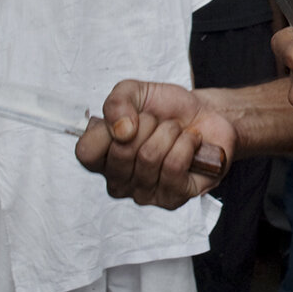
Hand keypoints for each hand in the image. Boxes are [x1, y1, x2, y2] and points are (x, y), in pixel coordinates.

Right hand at [75, 80, 233, 208]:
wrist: (206, 115)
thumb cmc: (166, 109)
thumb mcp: (135, 92)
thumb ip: (117, 102)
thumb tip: (120, 130)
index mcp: (103, 157)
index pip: (86, 153)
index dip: (106, 131)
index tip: (127, 119)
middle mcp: (118, 181)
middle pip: (121, 152)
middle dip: (147, 124)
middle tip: (158, 122)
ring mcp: (144, 193)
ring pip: (149, 157)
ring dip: (169, 132)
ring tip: (175, 131)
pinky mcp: (172, 199)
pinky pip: (174, 167)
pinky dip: (187, 144)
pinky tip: (190, 142)